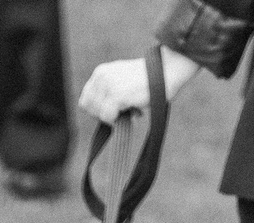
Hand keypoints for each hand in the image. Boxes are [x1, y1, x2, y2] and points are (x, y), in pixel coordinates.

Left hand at [77, 49, 200, 125]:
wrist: (167, 71)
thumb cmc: (149, 79)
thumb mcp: (123, 81)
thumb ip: (110, 94)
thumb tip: (101, 116)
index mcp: (101, 72)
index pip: (86, 101)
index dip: (98, 110)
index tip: (115, 110)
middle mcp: (102, 76)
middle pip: (89, 109)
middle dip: (105, 115)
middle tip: (124, 111)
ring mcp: (108, 85)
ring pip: (99, 114)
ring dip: (114, 118)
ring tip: (132, 111)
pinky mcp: (117, 94)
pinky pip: (108, 117)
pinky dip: (119, 120)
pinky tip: (135, 113)